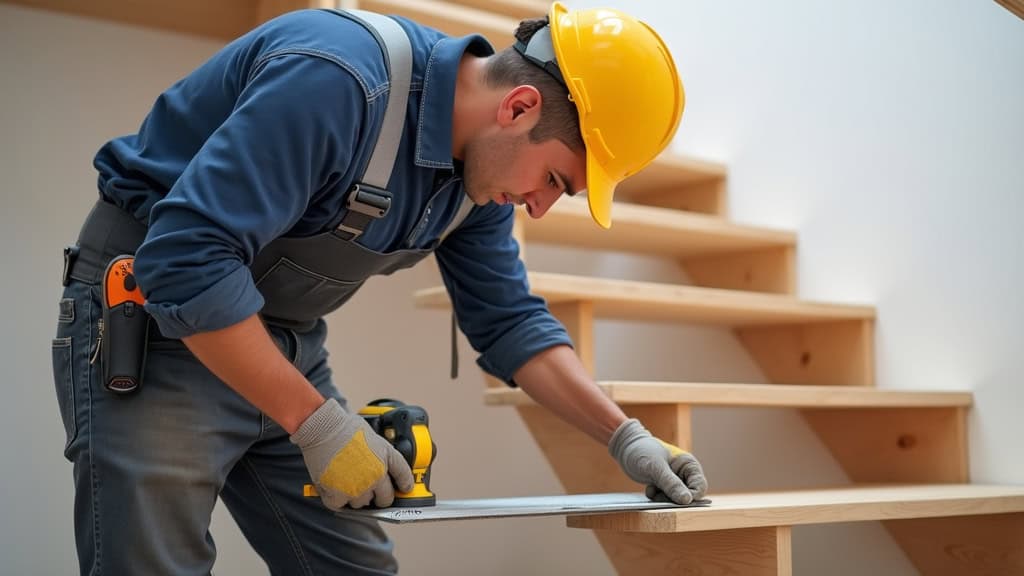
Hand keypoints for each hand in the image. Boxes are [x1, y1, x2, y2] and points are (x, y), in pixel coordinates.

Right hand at [290, 398, 413, 509]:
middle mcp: (375, 477)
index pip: (403, 477)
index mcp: (386, 459)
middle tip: (372, 491)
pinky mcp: (337, 496)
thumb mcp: (373, 435)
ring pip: (362, 503)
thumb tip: (382, 462)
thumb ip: (381, 452)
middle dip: (380, 496)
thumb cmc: (345, 427)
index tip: (404, 488)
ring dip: (357, 497)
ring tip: (348, 484)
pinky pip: (340, 506)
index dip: (405, 484)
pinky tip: (334, 489)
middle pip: (385, 499)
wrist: (323, 430)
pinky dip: (337, 500)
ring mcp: (357, 489)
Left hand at [609, 418, 707, 503]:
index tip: (677, 501)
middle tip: (660, 495)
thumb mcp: (656, 467)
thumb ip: (671, 483)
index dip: (691, 497)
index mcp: (689, 465)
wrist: (625, 447)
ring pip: (675, 499)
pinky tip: (649, 489)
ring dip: (663, 498)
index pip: (699, 487)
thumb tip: (687, 500)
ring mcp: (674, 480)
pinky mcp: (663, 486)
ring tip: (652, 489)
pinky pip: (665, 498)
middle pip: (688, 495)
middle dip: (674, 498)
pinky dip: (657, 497)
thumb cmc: (642, 450)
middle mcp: (684, 474)